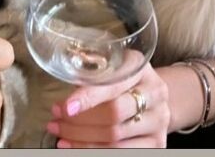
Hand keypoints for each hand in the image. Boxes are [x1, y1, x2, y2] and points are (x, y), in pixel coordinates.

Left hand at [45, 58, 169, 148]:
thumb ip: (93, 73)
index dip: (88, 98)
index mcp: (139, 67)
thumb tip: (63, 81)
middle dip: (79, 120)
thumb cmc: (125, 80)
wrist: (154, 97)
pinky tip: (73, 146)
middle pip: (114, 114)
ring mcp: (158, 120)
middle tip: (56, 119)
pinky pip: (120, 153)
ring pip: (114, 138)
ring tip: (59, 133)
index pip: (113, 86)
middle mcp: (155, 93)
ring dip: (80, 138)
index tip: (65, 107)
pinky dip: (92, 150)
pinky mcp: (157, 143)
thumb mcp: (113, 67)